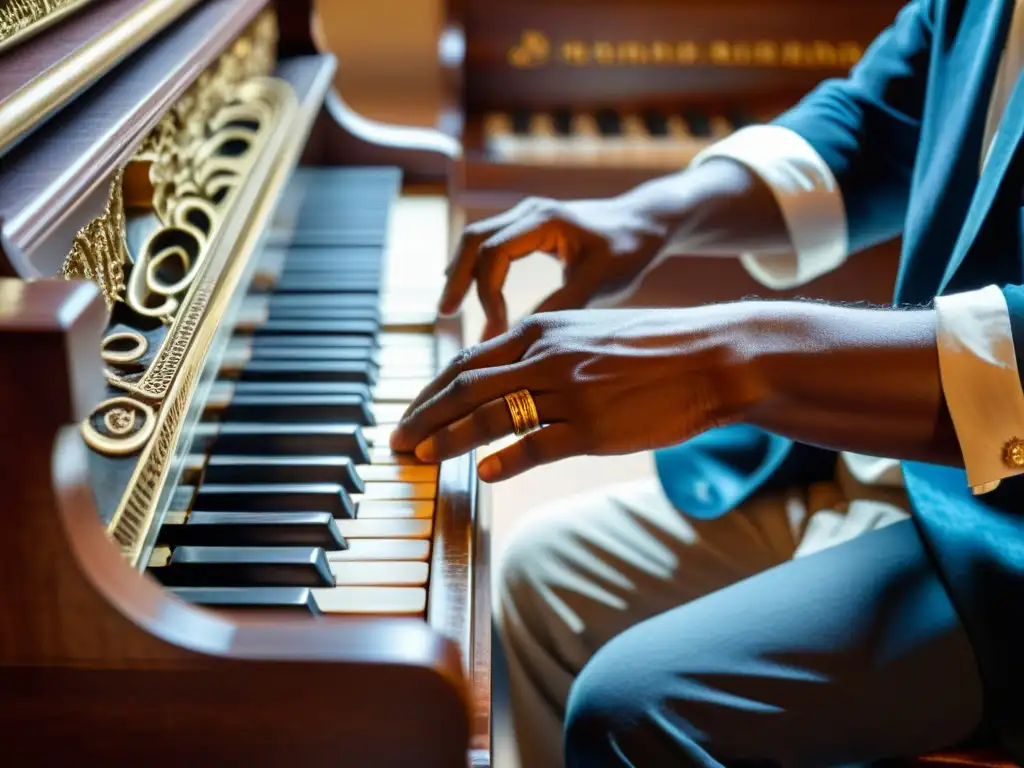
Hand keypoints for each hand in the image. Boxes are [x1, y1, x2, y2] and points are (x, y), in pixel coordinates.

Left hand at [389, 307, 767, 481]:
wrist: (711, 356)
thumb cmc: (651, 348)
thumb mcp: (587, 335)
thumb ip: (542, 354)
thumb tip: (502, 382)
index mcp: (541, 331)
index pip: (467, 361)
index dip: (431, 391)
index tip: (410, 413)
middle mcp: (546, 357)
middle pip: (464, 388)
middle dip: (422, 417)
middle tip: (395, 441)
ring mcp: (568, 392)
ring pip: (488, 418)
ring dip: (446, 440)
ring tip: (420, 458)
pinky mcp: (593, 428)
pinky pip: (534, 447)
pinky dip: (503, 461)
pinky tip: (482, 475)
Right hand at [439, 196, 670, 340]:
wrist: (645, 224)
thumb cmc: (628, 252)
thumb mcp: (599, 284)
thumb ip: (560, 307)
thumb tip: (519, 336)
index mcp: (545, 221)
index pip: (493, 252)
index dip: (487, 292)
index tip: (498, 327)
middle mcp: (529, 212)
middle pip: (474, 241)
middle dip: (458, 279)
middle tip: (445, 314)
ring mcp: (526, 216)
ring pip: (476, 240)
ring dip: (461, 272)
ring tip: (449, 307)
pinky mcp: (529, 227)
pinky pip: (490, 243)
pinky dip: (475, 268)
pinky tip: (467, 292)